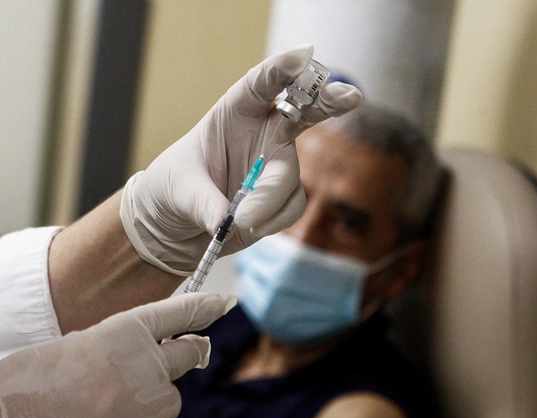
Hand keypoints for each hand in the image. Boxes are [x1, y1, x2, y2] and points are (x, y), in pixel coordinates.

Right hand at [0, 292, 235, 417]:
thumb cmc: (30, 387)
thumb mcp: (76, 347)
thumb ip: (118, 345)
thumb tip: (143, 352)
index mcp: (125, 333)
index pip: (178, 313)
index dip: (202, 307)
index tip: (220, 304)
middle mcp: (147, 366)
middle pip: (189, 354)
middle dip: (187, 352)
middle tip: (181, 352)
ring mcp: (150, 407)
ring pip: (168, 398)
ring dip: (150, 400)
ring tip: (103, 406)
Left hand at [120, 44, 362, 273]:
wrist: (176, 224)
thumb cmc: (173, 189)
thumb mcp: (178, 188)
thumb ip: (206, 203)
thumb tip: (230, 222)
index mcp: (234, 113)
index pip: (260, 85)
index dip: (281, 71)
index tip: (303, 57)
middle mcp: (263, 133)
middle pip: (303, 112)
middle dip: (327, 102)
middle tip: (349, 96)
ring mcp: (276, 165)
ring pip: (290, 177)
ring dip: (268, 201)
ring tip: (238, 221)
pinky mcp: (281, 197)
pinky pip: (292, 206)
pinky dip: (271, 221)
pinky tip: (249, 226)